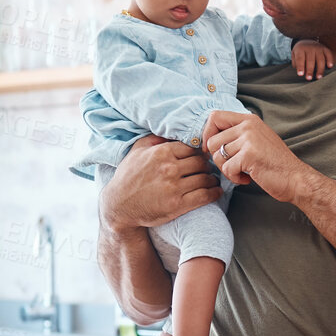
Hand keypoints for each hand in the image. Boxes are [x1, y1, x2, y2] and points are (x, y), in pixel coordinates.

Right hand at [101, 134, 219, 229]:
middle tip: (209, 168)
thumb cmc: (128, 176)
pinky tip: (215, 191)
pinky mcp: (177, 205)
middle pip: (202, 162)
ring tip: (213, 180)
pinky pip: (204, 196)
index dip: (199, 152)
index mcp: (162, 153)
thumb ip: (156, 138)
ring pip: (205, 179)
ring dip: (212, 179)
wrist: (119, 205)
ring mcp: (174, 187)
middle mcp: (169, 168)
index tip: (202, 156)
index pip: (192, 148)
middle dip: (207, 165)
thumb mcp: (138, 150)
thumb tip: (172, 130)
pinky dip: (214, 193)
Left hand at [203, 111, 311, 201]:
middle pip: (212, 141)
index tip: (212, 149)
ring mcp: (249, 139)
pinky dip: (235, 178)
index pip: (215, 116)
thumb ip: (238, 134)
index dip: (207, 134)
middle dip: (219, 159)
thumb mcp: (257, 140)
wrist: (295, 179)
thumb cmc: (275, 163)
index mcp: (249, 120)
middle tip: (234, 166)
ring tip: (243, 172)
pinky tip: (248, 178)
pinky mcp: (249, 155)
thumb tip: (209, 138)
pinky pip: (227, 169)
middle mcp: (248, 125)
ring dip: (228, 169)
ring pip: (218, 156)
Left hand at [291, 40, 335, 79]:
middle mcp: (310, 47)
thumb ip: (296, 63)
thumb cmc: (300, 52)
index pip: (300, 58)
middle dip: (310, 70)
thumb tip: (301, 73)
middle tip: (309, 78)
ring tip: (318, 77)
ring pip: (320, 59)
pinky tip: (329, 67)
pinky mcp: (325, 49)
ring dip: (320, 69)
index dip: (300, 66)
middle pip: (310, 60)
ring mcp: (318, 48)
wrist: (307, 41)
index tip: (300, 74)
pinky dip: (330, 60)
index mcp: (300, 49)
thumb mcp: (294, 55)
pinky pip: (329, 55)